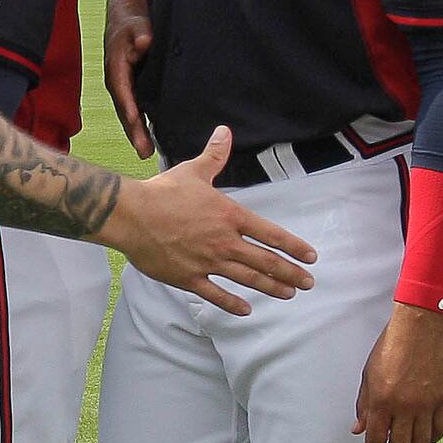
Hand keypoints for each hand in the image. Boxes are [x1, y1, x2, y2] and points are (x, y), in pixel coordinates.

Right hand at [103, 9, 155, 157]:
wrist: (123, 21)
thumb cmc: (131, 23)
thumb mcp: (136, 24)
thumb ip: (140, 33)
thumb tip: (144, 42)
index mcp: (116, 69)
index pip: (123, 92)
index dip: (129, 108)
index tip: (136, 123)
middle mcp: (117, 83)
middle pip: (124, 110)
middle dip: (133, 132)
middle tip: (144, 152)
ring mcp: (122, 88)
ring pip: (128, 114)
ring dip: (136, 134)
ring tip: (146, 153)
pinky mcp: (130, 90)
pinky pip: (134, 110)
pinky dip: (139, 125)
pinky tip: (148, 139)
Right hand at [111, 130, 314, 314]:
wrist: (132, 215)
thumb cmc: (162, 192)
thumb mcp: (193, 171)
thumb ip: (214, 156)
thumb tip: (224, 133)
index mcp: (230, 216)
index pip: (272, 234)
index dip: (294, 247)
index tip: (310, 257)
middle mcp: (224, 242)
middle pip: (266, 262)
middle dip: (291, 274)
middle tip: (307, 283)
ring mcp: (208, 262)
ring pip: (247, 279)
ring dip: (271, 288)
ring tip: (288, 295)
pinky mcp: (189, 277)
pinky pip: (216, 295)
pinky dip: (232, 304)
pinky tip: (246, 310)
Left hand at [354, 303, 442, 442]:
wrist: (419, 327)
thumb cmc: (393, 345)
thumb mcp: (368, 376)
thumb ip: (364, 406)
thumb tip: (359, 428)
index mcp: (383, 401)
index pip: (376, 440)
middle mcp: (405, 407)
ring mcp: (426, 404)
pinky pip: (440, 429)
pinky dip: (432, 438)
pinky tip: (424, 436)